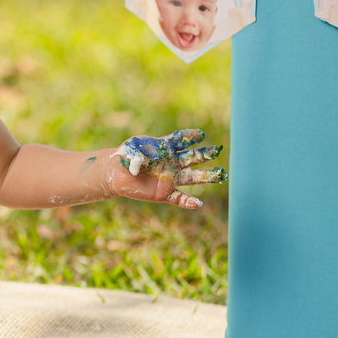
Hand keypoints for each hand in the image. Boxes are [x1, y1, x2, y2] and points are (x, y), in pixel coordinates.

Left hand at [111, 128, 226, 207]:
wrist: (116, 173)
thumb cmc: (125, 156)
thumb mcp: (133, 148)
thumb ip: (144, 150)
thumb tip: (155, 157)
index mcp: (166, 149)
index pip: (181, 141)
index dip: (190, 137)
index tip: (200, 135)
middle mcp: (172, 163)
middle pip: (192, 158)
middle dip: (205, 154)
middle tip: (216, 151)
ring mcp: (170, 179)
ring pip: (192, 178)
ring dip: (207, 176)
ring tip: (221, 174)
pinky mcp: (164, 194)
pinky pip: (179, 198)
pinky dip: (188, 202)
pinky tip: (198, 203)